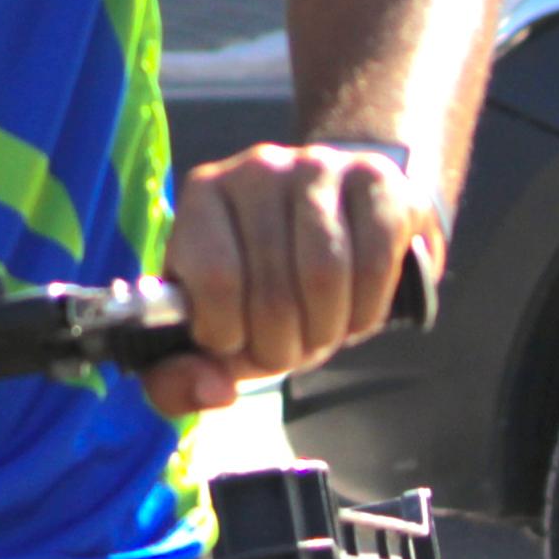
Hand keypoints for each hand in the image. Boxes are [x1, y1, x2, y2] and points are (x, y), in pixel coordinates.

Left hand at [141, 142, 433, 417]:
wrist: (346, 218)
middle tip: (290, 345)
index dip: (231, 335)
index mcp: (203, 195)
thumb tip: (212, 391)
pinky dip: (367, 310)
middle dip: (283, 346)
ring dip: (327, 330)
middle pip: (272, 290)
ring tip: (322, 328)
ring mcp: (318, 167)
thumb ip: (182, 374)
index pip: (213, 279)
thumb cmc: (271, 279)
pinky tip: (357, 309)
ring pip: (324, 276)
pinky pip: (374, 263)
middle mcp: (256, 169)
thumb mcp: (216, 325)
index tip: (239, 342)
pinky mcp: (376, 179)